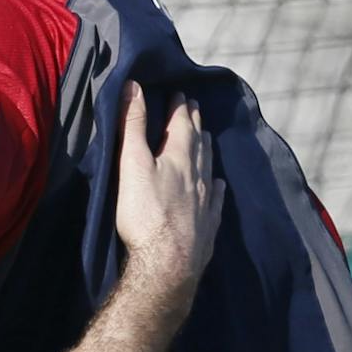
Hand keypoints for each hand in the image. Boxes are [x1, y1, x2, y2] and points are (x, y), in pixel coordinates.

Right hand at [113, 82, 223, 299]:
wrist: (168, 264)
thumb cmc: (145, 214)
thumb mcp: (132, 164)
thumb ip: (132, 125)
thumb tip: (134, 86)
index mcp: (180, 157)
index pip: (182, 124)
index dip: (180, 107)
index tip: (180, 93)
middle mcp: (199, 175)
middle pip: (199, 142)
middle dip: (195, 123)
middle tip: (194, 108)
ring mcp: (206, 201)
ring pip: (209, 166)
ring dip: (206, 148)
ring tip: (205, 137)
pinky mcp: (208, 225)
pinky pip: (216, 199)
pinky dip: (216, 186)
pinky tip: (218, 185)